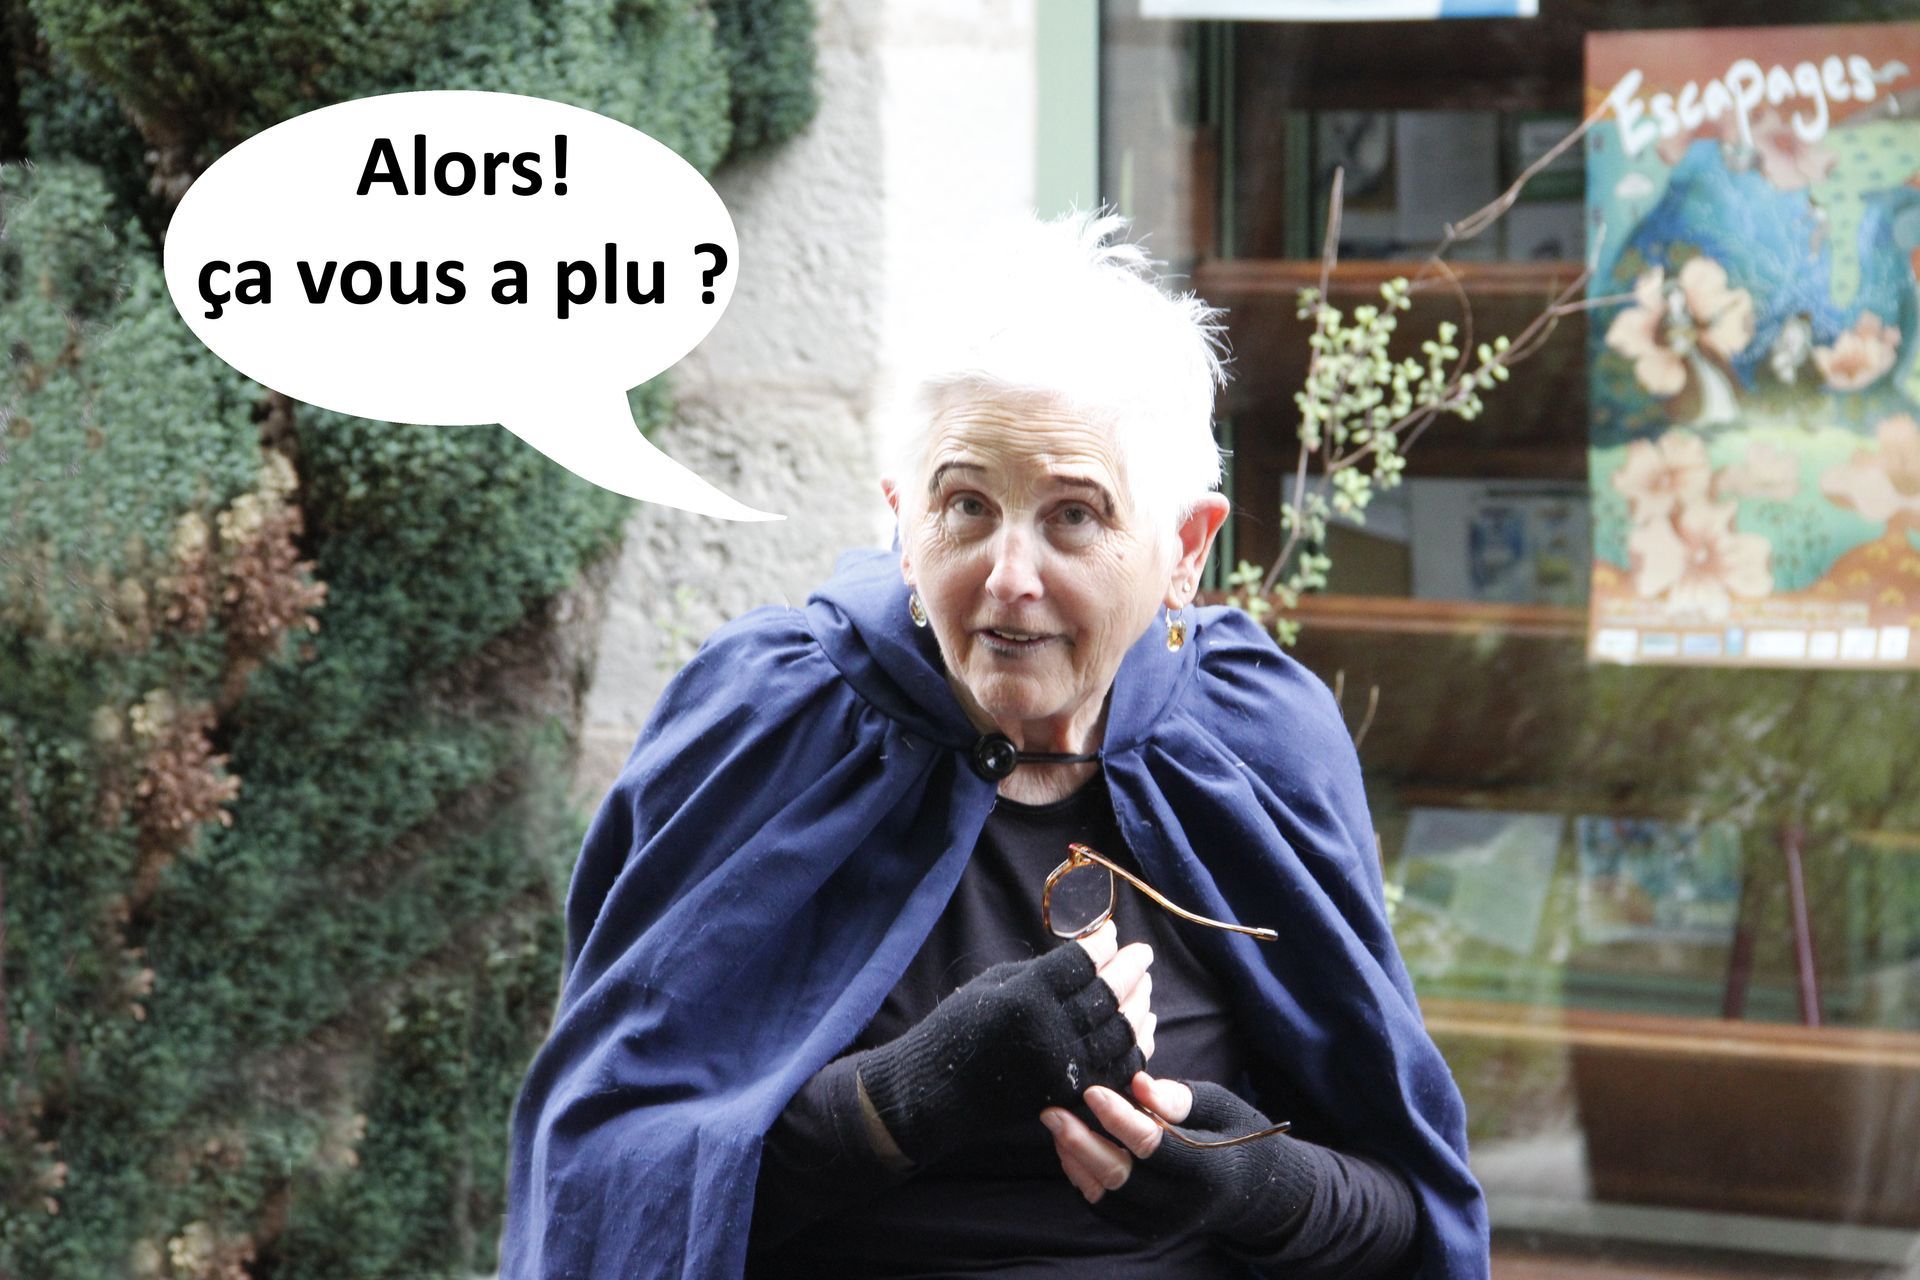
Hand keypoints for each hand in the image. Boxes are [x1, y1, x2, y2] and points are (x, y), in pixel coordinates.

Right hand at [858, 921, 1152, 1163]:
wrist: (937, 1092)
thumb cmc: (958, 1028)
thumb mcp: (994, 984)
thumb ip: (1042, 972)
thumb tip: (1088, 955)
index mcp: (1027, 998)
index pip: (1080, 964)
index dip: (1101, 945)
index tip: (1111, 932)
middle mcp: (1051, 1033)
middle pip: (1108, 996)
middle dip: (1130, 969)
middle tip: (1142, 952)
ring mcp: (1063, 1068)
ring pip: (1120, 1032)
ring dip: (1138, 1004)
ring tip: (1145, 985)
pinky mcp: (1069, 1094)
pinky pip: (1116, 1068)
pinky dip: (1135, 1046)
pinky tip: (1142, 1025)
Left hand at [1041, 1072, 1307, 1245]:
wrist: (1249, 1189)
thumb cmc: (1232, 1133)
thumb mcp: (1217, 1106)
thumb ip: (1177, 1098)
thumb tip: (1137, 1081)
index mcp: (1207, 1171)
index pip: (1152, 1147)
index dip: (1118, 1118)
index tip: (1091, 1090)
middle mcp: (1181, 1206)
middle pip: (1120, 1176)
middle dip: (1080, 1142)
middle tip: (1051, 1111)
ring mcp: (1161, 1223)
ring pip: (1105, 1194)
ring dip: (1075, 1159)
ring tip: (1057, 1124)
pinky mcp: (1145, 1229)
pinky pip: (1103, 1206)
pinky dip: (1082, 1177)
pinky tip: (1070, 1147)